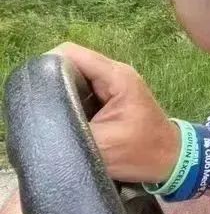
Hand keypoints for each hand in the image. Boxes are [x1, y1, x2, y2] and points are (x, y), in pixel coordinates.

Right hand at [53, 43, 179, 183]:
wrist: (171, 160)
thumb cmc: (143, 152)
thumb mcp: (103, 146)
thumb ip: (72, 132)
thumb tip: (44, 126)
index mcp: (116, 77)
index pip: (72, 53)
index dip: (47, 66)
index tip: (34, 91)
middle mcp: (114, 74)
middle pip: (70, 63)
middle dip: (52, 83)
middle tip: (41, 108)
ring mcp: (112, 85)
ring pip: (74, 78)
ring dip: (61, 94)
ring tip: (52, 116)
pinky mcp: (110, 98)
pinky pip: (81, 92)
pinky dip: (70, 103)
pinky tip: (65, 120)